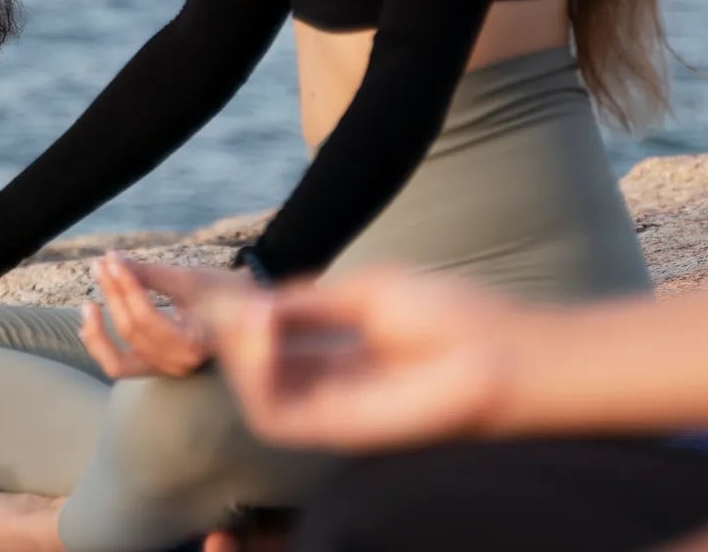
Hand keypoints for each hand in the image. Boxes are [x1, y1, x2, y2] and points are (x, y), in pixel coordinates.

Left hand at [78, 252, 255, 379]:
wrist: (247, 312)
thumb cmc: (224, 292)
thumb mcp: (189, 280)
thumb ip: (150, 275)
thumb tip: (112, 261)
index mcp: (195, 344)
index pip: (147, 318)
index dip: (125, 286)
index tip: (113, 259)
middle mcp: (180, 364)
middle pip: (132, 332)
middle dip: (112, 294)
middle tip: (102, 263)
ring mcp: (168, 370)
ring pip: (119, 360)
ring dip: (98, 331)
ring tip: (88, 303)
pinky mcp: (158, 368)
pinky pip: (120, 367)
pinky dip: (101, 349)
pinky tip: (87, 325)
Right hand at [211, 266, 522, 450]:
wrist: (506, 354)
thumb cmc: (455, 318)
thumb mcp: (366, 293)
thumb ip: (306, 302)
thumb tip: (248, 300)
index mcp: (337, 351)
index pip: (267, 334)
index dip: (231, 307)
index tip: (201, 276)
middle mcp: (328, 385)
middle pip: (252, 363)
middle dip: (224, 325)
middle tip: (218, 291)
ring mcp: (331, 410)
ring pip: (254, 391)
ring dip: (237, 348)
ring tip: (249, 310)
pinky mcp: (338, 431)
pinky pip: (271, 412)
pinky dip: (254, 372)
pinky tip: (263, 327)